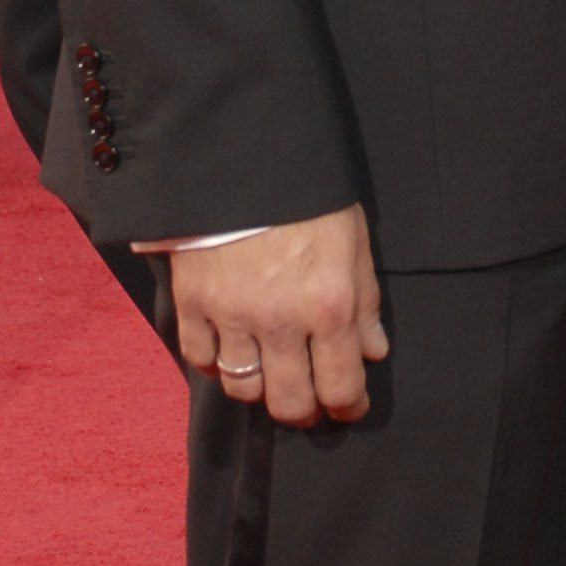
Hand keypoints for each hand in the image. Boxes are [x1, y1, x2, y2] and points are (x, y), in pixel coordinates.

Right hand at [169, 207, 386, 427]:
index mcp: (329, 306)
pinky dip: (215, 364)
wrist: (243, 155)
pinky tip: (228, 351)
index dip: (348, 407)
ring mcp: (231, 316)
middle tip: (308, 399)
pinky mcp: (192, 303)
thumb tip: (373, 351)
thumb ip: (365, 301)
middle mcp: (280, 322)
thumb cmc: (308, 194)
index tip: (348, 407)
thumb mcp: (353, 239)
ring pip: (243, 388)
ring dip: (259, 387)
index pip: (341, 387)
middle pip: (289, 403)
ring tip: (269, 371)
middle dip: (304, 411)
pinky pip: (200, 360)